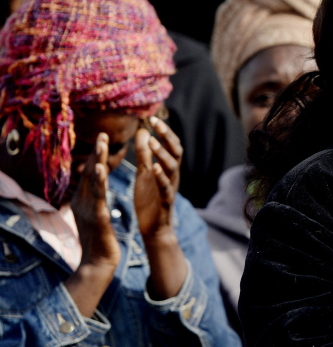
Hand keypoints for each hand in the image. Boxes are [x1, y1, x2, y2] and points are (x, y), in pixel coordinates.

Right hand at [71, 133, 119, 272]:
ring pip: (93, 182)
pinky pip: (98, 198)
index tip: (102, 139)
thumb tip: (93, 188)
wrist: (97, 264)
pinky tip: (101, 171)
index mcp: (83, 202)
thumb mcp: (94, 217)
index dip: (95, 157)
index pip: (90, 175)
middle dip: (96, 153)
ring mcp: (88, 210)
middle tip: (103, 134)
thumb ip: (93, 201)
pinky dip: (99, 184)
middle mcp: (83, 203)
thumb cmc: (99, 241)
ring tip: (102, 145)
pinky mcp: (97, 219)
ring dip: (97, 162)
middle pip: (89, 173)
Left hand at [133, 116, 182, 240]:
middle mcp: (172, 175)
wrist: (153, 227)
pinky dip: (161, 177)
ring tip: (152, 142)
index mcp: (167, 168)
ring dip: (162, 153)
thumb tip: (143, 131)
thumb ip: (144, 153)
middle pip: (175, 151)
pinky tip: (154, 167)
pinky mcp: (165, 201)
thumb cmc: (150, 199)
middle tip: (155, 123)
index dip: (164, 131)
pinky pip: (166, 187)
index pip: (171, 145)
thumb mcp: (144, 172)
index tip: (152, 119)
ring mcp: (170, 187)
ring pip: (172, 167)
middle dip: (166, 136)